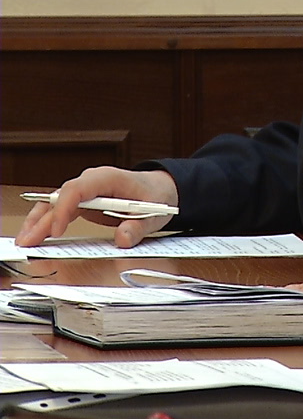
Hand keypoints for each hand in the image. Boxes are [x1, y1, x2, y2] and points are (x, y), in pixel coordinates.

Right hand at [15, 167, 177, 247]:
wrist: (161, 189)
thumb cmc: (156, 195)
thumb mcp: (154, 214)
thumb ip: (138, 227)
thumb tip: (122, 239)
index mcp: (108, 178)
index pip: (77, 190)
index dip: (64, 209)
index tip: (57, 230)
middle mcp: (92, 181)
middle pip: (60, 198)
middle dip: (43, 220)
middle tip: (28, 240)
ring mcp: (86, 191)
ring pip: (55, 203)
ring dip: (39, 221)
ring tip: (25, 240)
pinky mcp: (84, 202)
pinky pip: (61, 210)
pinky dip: (47, 222)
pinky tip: (36, 235)